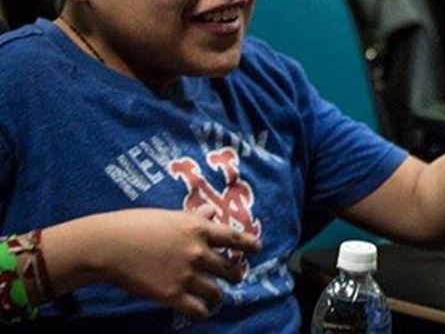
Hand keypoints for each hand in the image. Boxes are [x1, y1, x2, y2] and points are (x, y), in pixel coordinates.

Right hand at [92, 207, 261, 317]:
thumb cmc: (135, 224)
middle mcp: (198, 251)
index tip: (257, 248)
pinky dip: (203, 311)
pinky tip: (203, 310)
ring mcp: (186, 274)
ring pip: (217, 291)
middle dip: (236, 274)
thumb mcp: (169, 215)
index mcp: (198, 228)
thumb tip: (211, 212)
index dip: (249, 245)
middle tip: (235, 275)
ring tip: (218, 296)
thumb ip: (194, 217)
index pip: (234, 237)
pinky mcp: (171, 295)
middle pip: (230, 268)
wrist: (108, 245)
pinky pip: (198, 309)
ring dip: (219, 295)